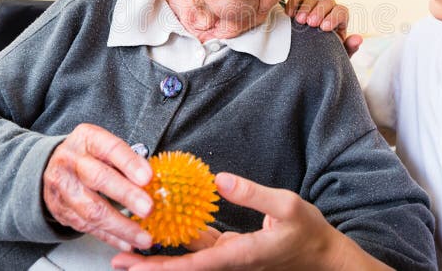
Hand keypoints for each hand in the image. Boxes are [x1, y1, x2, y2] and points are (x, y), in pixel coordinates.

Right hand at [42, 123, 154, 251]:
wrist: (52, 165)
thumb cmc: (88, 154)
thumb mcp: (105, 145)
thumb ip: (127, 159)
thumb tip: (153, 179)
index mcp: (87, 139)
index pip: (110, 149)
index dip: (129, 164)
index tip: (148, 178)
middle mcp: (72, 161)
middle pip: (99, 179)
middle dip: (126, 195)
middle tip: (148, 208)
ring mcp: (64, 187)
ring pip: (92, 210)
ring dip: (121, 226)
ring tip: (143, 236)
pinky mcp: (62, 210)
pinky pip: (88, 227)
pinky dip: (110, 237)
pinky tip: (127, 243)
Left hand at [111, 172, 357, 270]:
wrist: (323, 258)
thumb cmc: (308, 234)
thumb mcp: (286, 206)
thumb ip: (252, 193)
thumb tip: (219, 179)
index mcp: (240, 255)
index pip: (195, 266)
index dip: (164, 267)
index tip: (136, 266)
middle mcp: (230, 261)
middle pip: (184, 267)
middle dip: (149, 267)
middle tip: (118, 260)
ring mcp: (231, 257)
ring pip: (189, 259)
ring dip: (160, 255)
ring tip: (131, 248)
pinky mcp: (234, 250)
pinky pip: (202, 247)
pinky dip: (182, 241)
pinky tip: (167, 229)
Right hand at [284, 0, 362, 56]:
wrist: (306, 61)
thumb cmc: (324, 57)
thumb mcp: (337, 55)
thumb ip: (349, 48)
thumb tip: (358, 38)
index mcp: (339, 20)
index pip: (341, 11)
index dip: (334, 17)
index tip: (324, 28)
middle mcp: (327, 10)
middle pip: (327, 2)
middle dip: (319, 11)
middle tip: (311, 23)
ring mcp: (312, 7)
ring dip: (305, 7)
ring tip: (299, 21)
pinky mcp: (297, 7)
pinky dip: (293, 3)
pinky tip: (289, 14)